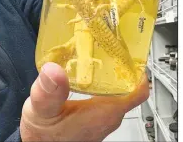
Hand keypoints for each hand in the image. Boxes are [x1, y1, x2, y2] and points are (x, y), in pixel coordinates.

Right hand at [20, 62, 148, 141]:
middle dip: (125, 68)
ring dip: (115, 75)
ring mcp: (104, 116)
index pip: (138, 92)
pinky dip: (106, 83)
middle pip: (130, 88)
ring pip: (121, 92)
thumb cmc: (44, 135)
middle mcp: (109, 115)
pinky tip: (93, 74)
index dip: (139, 71)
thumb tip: (53, 70)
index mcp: (104, 112)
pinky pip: (111, 97)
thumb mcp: (43, 112)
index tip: (133, 54)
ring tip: (105, 57)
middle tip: (114, 49)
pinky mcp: (97, 116)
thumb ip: (48, 93)